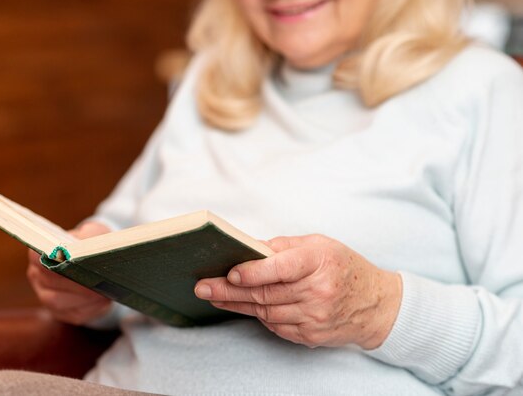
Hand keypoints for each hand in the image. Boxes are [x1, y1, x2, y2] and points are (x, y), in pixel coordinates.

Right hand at [27, 221, 112, 324]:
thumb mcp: (91, 234)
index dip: (54, 261)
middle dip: (75, 283)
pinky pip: (73, 314)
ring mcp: (46, 297)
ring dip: (84, 299)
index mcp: (39, 253)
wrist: (96, 258)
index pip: (37, 258)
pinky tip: (105, 301)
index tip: (73, 261)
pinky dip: (91, 309)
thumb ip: (88, 239)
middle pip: (51, 283)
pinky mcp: (62, 313)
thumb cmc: (92, 243)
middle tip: (99, 281)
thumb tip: (91, 250)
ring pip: (59, 303)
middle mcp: (37, 276)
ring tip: (105, 292)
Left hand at [195, 234, 401, 348]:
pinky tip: (243, 306)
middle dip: (229, 290)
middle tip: (203, 287)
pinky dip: (258, 314)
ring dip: (237, 304)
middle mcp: (318, 292)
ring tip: (214, 295)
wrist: (376, 305)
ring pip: (266, 311)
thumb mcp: (319, 245)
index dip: (253, 272)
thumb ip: (283, 247)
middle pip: (266, 293)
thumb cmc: (344, 267)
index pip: (282, 268)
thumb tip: (248, 249)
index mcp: (319, 262)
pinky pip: (275, 325)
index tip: (231, 273)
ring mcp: (315, 317)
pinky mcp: (310, 335)